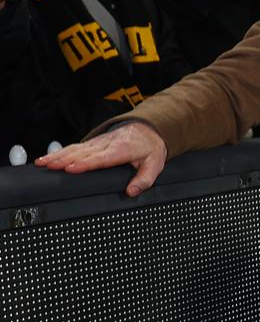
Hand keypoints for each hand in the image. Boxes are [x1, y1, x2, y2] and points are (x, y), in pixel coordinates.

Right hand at [37, 122, 167, 197]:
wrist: (148, 129)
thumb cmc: (149, 148)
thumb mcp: (155, 164)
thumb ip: (145, 179)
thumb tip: (132, 192)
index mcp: (122, 149)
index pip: (102, 158)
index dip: (86, 163)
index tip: (71, 168)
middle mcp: (107, 144)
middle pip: (83, 152)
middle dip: (65, 159)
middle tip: (49, 166)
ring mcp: (98, 142)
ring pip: (75, 148)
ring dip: (58, 155)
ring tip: (43, 163)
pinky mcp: (92, 143)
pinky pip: (74, 147)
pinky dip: (59, 152)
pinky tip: (47, 158)